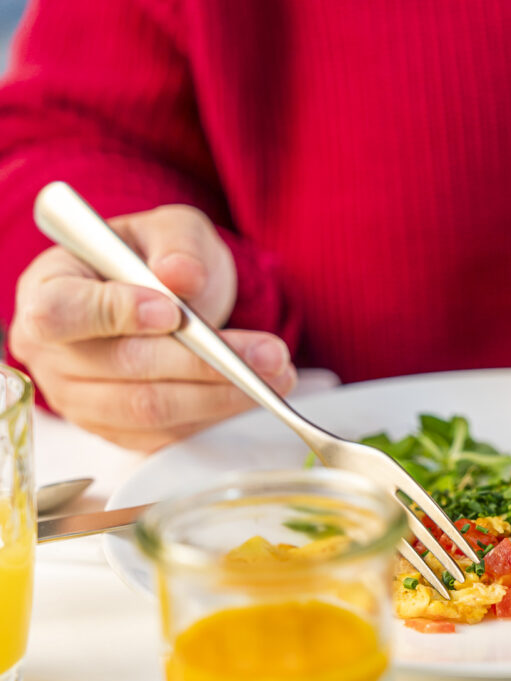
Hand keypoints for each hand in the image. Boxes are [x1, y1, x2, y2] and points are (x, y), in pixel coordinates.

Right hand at [8, 204, 295, 450]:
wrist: (168, 296)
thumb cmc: (156, 258)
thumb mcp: (171, 230)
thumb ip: (176, 244)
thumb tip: (180, 275)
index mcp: (48, 289)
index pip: (60, 313)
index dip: (114, 314)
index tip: (173, 312)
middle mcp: (54, 353)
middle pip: (123, 368)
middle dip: (204, 363)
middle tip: (268, 353)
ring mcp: (83, 399)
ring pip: (151, 409)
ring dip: (222, 396)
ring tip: (277, 374)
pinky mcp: (118, 430)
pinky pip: (168, 434)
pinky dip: (217, 415)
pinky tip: (256, 394)